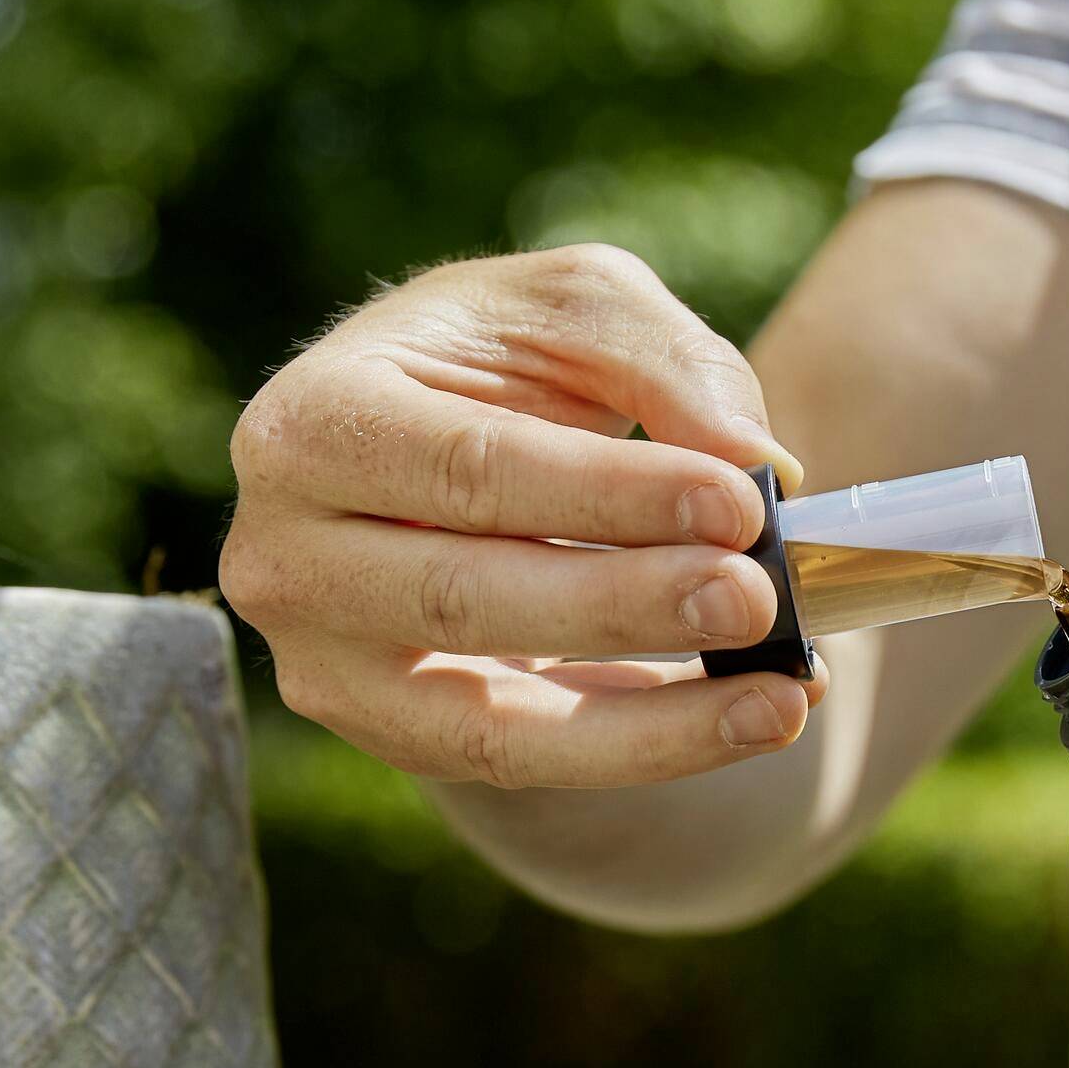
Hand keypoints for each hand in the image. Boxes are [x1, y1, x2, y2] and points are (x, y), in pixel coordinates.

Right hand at [224, 244, 819, 787]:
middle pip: (463, 599)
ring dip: (649, 722)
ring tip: (782, 698)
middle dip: (625, 605)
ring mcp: (323, 661)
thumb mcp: (578, 305)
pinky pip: (520, 762)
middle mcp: (286, 553)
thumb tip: (758, 464)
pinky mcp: (390, 730)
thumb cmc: (504, 356)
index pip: (471, 468)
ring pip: (487, 723)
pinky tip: (750, 716)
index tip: (741, 502)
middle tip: (758, 599)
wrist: (442, 435)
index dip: (608, 495)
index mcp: (313, 421)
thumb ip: (667, 365)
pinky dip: (643, 747)